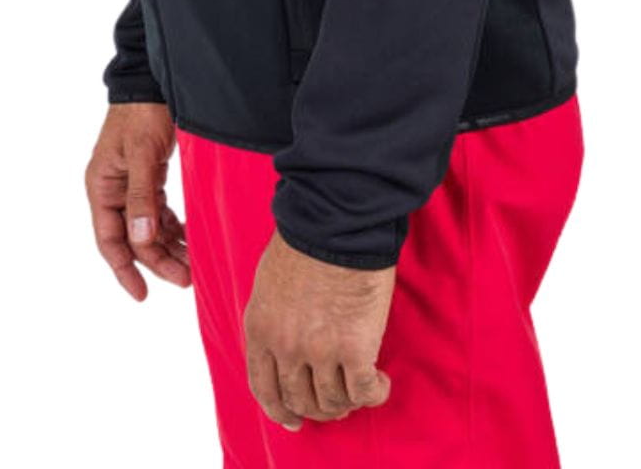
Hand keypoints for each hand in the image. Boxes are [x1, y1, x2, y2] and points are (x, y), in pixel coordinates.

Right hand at [84, 102, 190, 300]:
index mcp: (101, 187)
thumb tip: (140, 239)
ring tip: (192, 265)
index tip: (142, 294)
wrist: (152, 82)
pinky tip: (189, 238)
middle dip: (157, 261)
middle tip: (186, 279)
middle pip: (133, 239)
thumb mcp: (140, 153)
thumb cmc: (142, 114)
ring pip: (147, 229)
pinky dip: (172, 227)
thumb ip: (141, 197)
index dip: (124, 270)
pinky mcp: (147, 178)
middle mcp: (112, 190)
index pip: (109, 240)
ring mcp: (130, 185)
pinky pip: (158, 213)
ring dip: (168, 247)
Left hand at [242, 229, 394, 430]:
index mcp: (260, 328)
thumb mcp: (269, 281)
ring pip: (332, 401)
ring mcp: (319, 350)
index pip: (264, 387)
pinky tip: (380, 384)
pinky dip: (374, 394)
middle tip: (334, 406)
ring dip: (347, 403)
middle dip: (317, 408)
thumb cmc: (305, 236)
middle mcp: (286, 347)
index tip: (292, 420)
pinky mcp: (355, 348)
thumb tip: (285, 339)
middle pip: (299, 400)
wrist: (335, 219)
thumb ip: (273, 316)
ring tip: (360, 389)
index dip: (279, 410)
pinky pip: (363, 391)